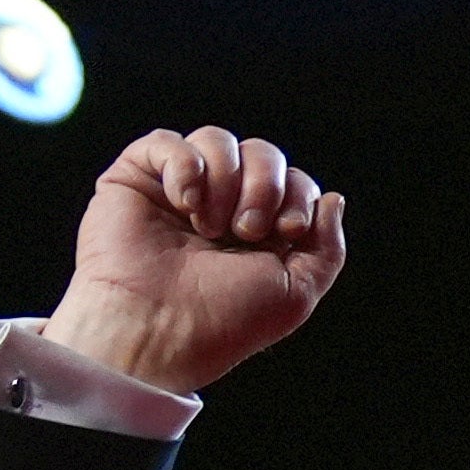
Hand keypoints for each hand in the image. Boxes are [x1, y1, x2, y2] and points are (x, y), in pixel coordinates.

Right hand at [38, 127, 348, 392]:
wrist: (158, 330)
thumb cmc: (224, 319)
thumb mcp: (296, 292)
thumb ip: (327, 248)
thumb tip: (333, 198)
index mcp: (260, 230)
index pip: (294, 181)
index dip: (298, 195)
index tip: (288, 230)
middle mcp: (221, 205)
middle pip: (262, 153)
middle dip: (265, 186)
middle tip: (246, 230)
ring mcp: (178, 190)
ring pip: (217, 139)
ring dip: (226, 180)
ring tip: (209, 227)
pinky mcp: (136, 180)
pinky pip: (168, 142)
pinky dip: (185, 165)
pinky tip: (185, 203)